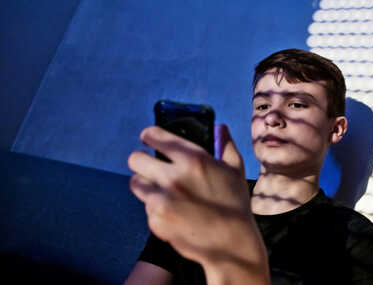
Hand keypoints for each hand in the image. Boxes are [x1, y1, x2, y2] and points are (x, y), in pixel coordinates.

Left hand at [128, 124, 268, 283]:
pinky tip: (174, 211)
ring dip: (146, 184)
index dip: (149, 135)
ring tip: (162, 190)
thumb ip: (225, 145)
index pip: (154, 136)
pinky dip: (156, 208)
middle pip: (135, 159)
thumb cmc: (236, 205)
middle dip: (142, 161)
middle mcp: (173, 177)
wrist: (232, 244)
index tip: (148, 138)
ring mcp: (161, 201)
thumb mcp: (236, 170)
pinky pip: (146, 207)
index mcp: (193, 159)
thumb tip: (220, 128)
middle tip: (150, 166)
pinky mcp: (155, 221)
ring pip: (136, 183)